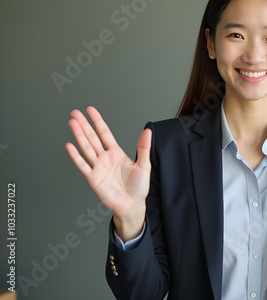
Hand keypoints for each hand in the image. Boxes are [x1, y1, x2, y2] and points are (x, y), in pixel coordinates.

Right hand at [65, 106, 151, 239]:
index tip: (90, 110)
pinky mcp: (93, 178)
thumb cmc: (138, 187)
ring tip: (72, 123)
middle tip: (75, 112)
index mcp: (116, 153)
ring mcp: (98, 167)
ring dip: (79, 135)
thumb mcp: (144, 165)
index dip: (98, 121)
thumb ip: (143, 148)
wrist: (132, 205)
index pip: (105, 133)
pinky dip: (76, 156)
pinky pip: (83, 165)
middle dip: (84, 125)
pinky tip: (69, 146)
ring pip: (86, 148)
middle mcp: (105, 158)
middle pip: (92, 137)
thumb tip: (148, 131)